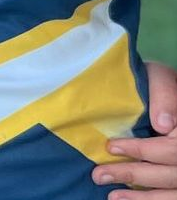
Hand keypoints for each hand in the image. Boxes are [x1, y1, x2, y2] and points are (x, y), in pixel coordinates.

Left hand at [95, 60, 176, 197]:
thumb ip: (164, 95)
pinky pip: (172, 197)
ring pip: (173, 190)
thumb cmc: (157, 85)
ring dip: (143, 197)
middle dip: (133, 174)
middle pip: (171, 173)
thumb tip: (162, 124)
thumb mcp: (160, 79)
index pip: (172, 149)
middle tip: (99, 175)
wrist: (162, 95)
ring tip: (112, 197)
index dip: (141, 150)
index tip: (111, 147)